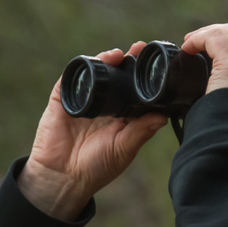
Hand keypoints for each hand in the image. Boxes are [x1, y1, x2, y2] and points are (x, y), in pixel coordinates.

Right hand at [20, 44, 169, 219]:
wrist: (63, 178)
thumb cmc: (97, 168)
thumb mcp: (124, 149)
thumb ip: (142, 131)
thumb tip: (164, 115)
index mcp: (122, 115)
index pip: (135, 89)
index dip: (145, 76)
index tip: (157, 63)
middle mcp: (104, 104)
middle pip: (117, 74)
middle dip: (128, 60)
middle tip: (140, 48)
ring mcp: (83, 99)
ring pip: (96, 71)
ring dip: (107, 59)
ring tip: (119, 54)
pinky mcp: (63, 98)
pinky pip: (72, 78)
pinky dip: (83, 67)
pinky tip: (94, 63)